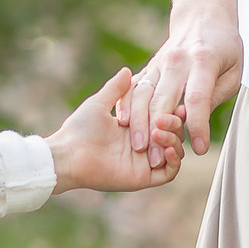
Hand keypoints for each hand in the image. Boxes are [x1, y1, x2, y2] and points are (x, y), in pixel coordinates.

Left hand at [52, 69, 183, 191]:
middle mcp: (143, 146)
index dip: (173, 112)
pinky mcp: (143, 178)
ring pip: (175, 153)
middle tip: (170, 115)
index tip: (178, 102)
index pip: (164, 119)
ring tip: (159, 130)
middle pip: (174, 135)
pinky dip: (174, 160)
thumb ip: (115, 88)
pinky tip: (167, 148)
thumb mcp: (99, 103)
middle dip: (175, 124)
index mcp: (134, 128)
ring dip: (174, 140)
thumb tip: (126, 69)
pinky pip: (169, 173)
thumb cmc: (80, 128)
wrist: (70, 154)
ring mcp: (144, 163)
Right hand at [119, 8, 242, 158]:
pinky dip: (126, 106)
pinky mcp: (148, 67)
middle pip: (164, 99)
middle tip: (158, 159)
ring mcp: (159, 63)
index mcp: (203, 60)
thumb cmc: (224, 49)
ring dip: (139, 124)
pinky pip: (132, 88)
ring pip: (143, 95)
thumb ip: (215, 97)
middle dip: (160, 131)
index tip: (199, 149)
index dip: (197, 125)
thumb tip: (197, 127)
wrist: (203, 17)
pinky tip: (124, 125)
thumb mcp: (233, 71)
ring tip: (139, 148)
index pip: (197, 98)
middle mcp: (177, 61)